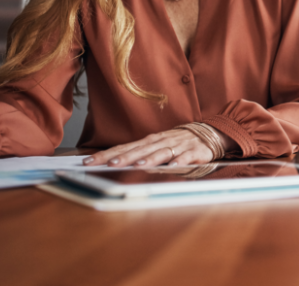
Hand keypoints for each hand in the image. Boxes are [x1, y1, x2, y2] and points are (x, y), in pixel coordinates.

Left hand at [83, 126, 230, 167]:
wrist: (210, 132)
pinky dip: (179, 161)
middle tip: (108, 164)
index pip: (124, 147)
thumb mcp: (157, 145)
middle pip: (139, 149)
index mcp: (150, 140)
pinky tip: (173, 166)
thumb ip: (139, 153)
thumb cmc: (178, 141)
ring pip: (161, 152)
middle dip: (124, 157)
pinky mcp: (194, 151)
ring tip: (137, 166)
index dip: (106, 154)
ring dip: (149, 159)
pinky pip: (186, 157)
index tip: (88, 161)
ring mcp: (178, 145)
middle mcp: (161, 141)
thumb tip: (112, 163)